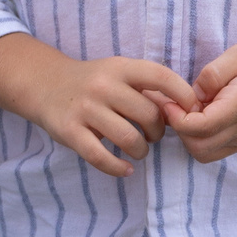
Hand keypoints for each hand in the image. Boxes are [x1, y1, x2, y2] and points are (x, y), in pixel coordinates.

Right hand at [25, 54, 199, 176]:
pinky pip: (100, 156)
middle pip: (148, 114)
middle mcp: (103, 86)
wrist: (45, 85)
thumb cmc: (93, 82)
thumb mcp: (118, 72)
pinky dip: (118, 168)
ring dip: (141, 151)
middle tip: (153, 136)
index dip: (182, 94)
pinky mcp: (69, 131)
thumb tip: (183, 110)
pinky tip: (126, 169)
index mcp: (120, 68)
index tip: (191, 110)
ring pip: (128, 138)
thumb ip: (146, 87)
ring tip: (139, 150)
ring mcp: (85, 109)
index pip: (160, 76)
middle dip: (158, 131)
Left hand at [163, 36, 236, 162]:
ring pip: (204, 154)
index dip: (176, 117)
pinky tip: (200, 117)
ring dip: (188, 136)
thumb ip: (213, 74)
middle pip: (198, 147)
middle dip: (179, 128)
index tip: (170, 99)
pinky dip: (199, 140)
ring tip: (188, 111)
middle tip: (176, 105)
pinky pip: (213, 151)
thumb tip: (192, 94)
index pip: (200, 127)